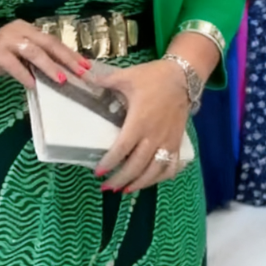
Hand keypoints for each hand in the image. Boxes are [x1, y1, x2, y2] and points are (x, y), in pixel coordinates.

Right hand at [0, 20, 90, 89]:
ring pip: (34, 52)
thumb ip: (38, 60)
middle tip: (81, 72)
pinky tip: (34, 86)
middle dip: (67, 58)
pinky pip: (14, 65)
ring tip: (61, 79)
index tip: (86, 66)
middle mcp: (20, 30)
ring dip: (49, 66)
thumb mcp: (21, 56)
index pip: (54, 41)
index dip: (71, 54)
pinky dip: (25, 76)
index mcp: (29, 29)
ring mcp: (7, 40)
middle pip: (48, 43)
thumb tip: (63, 73)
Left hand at [88, 59, 190, 192]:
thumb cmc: (152, 77)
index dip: (110, 163)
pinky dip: (161, 178)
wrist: (183, 76)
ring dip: (139, 183)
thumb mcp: (126, 77)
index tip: (98, 172)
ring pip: (155, 171)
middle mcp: (154, 136)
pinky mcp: (177, 142)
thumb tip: (82, 76)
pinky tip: (150, 181)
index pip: (122, 149)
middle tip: (106, 187)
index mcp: (139, 122)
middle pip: (137, 166)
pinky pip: (172, 166)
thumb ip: (103, 81)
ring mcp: (168, 141)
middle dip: (120, 179)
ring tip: (124, 190)